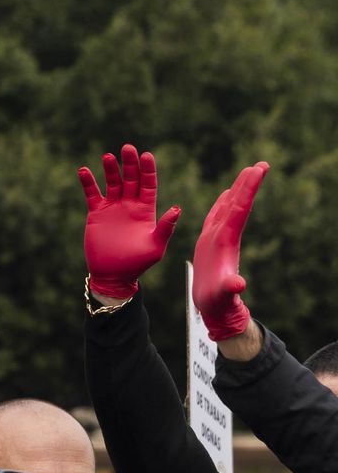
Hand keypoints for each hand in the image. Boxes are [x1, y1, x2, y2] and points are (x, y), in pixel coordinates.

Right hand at [78, 143, 181, 300]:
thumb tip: (177, 208)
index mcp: (146, 210)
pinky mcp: (96, 214)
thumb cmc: (137, 264)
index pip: (148, 184)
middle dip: (130, 163)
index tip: (146, 156)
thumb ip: (165, 227)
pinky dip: (88, 182)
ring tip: (108, 156)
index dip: (147, 170)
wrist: (113, 276)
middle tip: (128, 148)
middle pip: (131, 178)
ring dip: (111, 169)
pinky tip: (84, 171)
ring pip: (112, 183)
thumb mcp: (155, 247)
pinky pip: (92, 194)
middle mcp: (130, 205)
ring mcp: (113, 208)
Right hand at [192, 161, 268, 341]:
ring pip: (229, 208)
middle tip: (261, 164)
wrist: (215, 308)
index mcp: (226, 241)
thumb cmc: (216, 301)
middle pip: (238, 204)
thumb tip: (238, 285)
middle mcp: (224, 236)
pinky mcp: (211, 243)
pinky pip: (216, 217)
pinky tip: (226, 195)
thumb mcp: (222, 294)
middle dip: (248, 184)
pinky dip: (221, 203)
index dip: (248, 189)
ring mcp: (217, 239)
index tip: (259, 169)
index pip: (240, 209)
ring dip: (238, 190)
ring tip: (247, 172)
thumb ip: (230, 289)